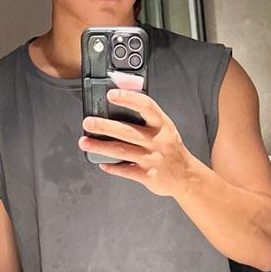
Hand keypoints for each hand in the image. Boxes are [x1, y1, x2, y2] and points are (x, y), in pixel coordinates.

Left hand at [79, 89, 201, 196]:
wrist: (186, 176)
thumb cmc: (171, 149)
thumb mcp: (165, 128)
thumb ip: (146, 117)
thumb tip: (120, 103)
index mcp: (162, 125)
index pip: (146, 106)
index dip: (128, 98)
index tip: (111, 94)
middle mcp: (157, 141)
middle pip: (127, 131)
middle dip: (104, 126)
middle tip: (88, 122)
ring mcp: (153, 159)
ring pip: (122, 151)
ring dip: (100, 147)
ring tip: (84, 142)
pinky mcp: (148, 176)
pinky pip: (126, 171)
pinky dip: (112, 167)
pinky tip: (100, 163)